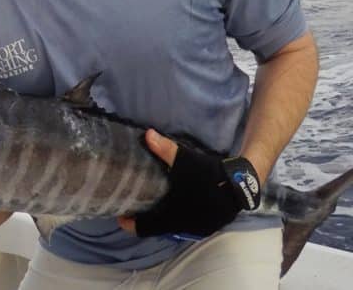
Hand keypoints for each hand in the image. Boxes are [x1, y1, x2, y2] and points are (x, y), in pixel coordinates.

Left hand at [118, 129, 260, 238]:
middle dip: (145, 220)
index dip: (131, 223)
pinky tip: (176, 207)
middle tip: (134, 208)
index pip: (146, 228)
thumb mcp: (185, 160)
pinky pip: (187, 226)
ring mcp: (199, 229)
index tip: (121, 216)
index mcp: (174, 216)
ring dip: (162, 220)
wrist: (241, 183)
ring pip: (173, 229)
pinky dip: (178, 219)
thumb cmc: (209, 173)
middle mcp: (185, 227)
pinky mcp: (210, 226)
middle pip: (158, 229)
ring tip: (152, 207)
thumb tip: (147, 134)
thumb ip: (164, 149)